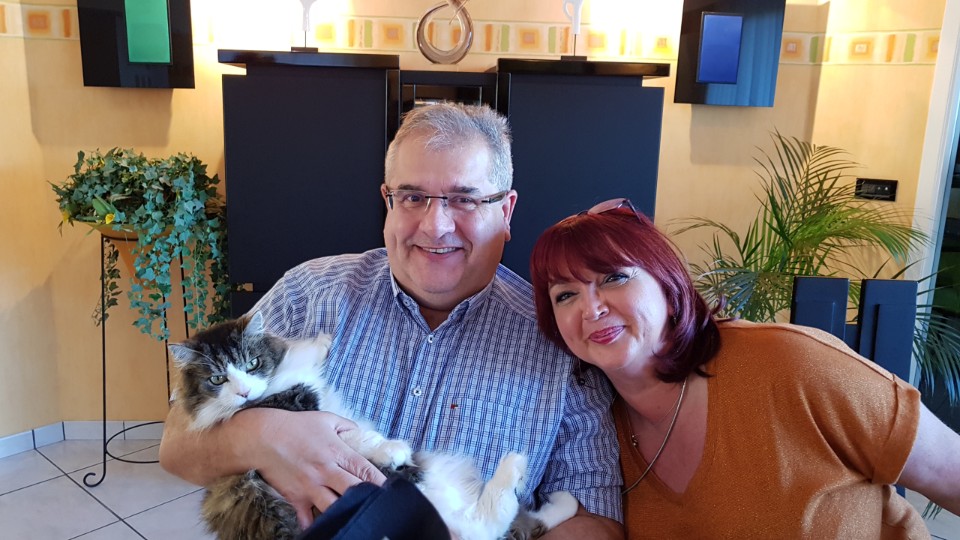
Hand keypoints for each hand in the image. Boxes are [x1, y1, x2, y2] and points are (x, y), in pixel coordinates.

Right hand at [247, 409, 387, 527]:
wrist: (262, 437)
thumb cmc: (295, 426)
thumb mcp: (326, 419)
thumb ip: (347, 426)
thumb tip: (360, 434)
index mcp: (337, 451)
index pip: (365, 470)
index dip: (380, 482)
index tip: (389, 491)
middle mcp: (326, 471)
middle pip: (354, 490)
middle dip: (368, 498)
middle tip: (378, 506)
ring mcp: (311, 486)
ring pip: (334, 507)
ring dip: (346, 512)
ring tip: (357, 517)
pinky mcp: (296, 497)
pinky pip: (307, 518)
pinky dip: (317, 525)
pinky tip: (328, 528)